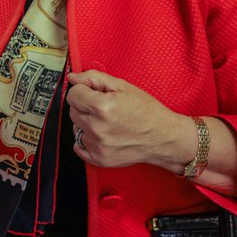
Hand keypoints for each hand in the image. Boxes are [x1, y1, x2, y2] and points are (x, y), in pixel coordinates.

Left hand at [66, 70, 190, 171]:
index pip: (73, 94)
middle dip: (85, 106)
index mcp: (102, 107)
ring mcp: (97, 146)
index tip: (95, 94)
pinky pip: (78, 145)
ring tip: (108, 123)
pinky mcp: (98, 159)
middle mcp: (97, 128)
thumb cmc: (147, 111)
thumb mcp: (123, 86)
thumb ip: (94, 78)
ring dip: (87, 123)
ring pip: (76, 127)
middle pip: (73, 111)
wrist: (164, 137)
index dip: (84, 91)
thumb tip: (72, 78)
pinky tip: (103, 135)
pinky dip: (87, 140)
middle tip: (106, 108)